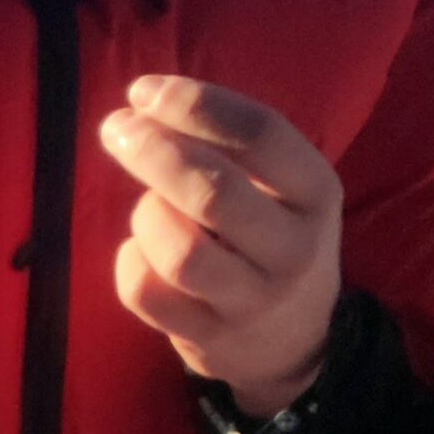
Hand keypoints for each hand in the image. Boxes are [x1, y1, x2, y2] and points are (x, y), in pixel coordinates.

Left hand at [102, 76, 343, 417]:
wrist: (290, 342)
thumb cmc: (269, 240)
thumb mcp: (280, 189)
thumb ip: (228, 148)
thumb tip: (144, 105)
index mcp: (316, 192)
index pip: (259, 134)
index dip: (194, 106)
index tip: (144, 91)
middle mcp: (293, 249)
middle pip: (213, 192)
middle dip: (154, 152)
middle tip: (117, 128)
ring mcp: (252, 302)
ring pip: (179, 251)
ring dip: (147, 217)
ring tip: (147, 209)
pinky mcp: (208, 340)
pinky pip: (146, 291)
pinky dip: (130, 261)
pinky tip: (140, 251)